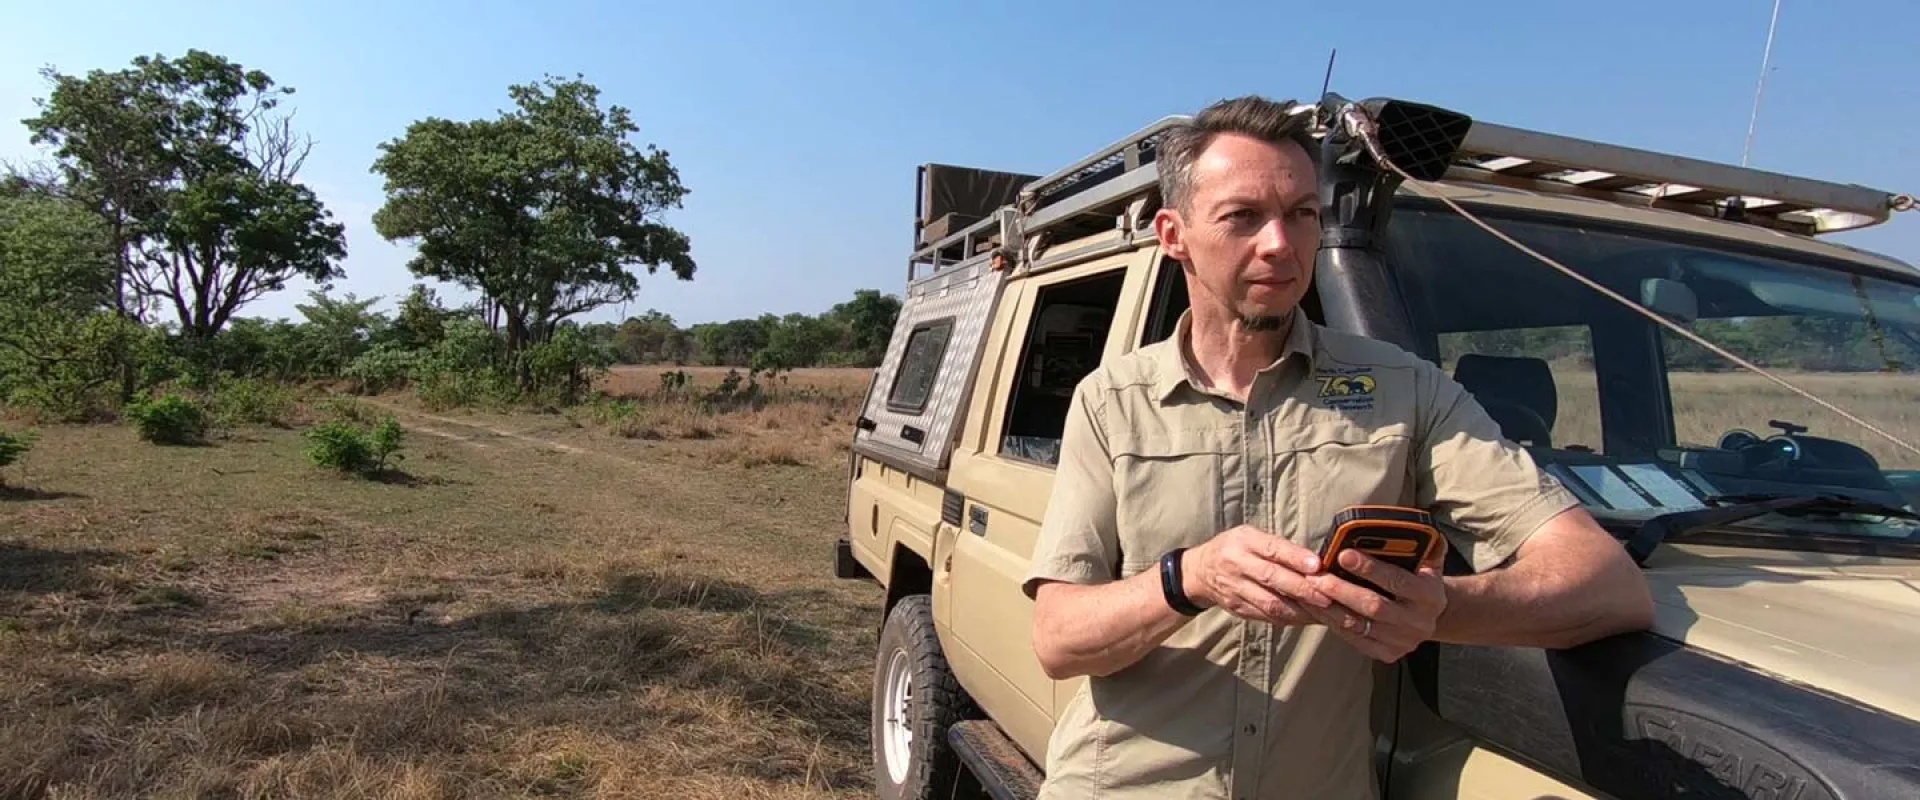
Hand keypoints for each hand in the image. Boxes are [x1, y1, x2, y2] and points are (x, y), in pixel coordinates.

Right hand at [1183, 525, 1334, 625]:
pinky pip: (1267, 616)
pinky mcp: (1238, 608)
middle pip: (1272, 578)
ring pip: (1270, 603)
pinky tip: (1308, 619)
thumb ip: (1279, 547)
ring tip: (1324, 612)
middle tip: (1328, 595)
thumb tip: (1316, 561)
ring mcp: (1236, 589)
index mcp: (1244, 541)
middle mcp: (1237, 564)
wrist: (1200, 571)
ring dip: (1300, 609)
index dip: (1295, 558)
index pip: (1272, 548)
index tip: (1318, 565)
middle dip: (1302, 588)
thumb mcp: (1251, 536)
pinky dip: (1290, 619)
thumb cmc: (1235, 548)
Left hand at [1305, 536, 1449, 662]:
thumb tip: (1414, 525)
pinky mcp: (1387, 654)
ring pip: (1359, 625)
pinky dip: (1332, 622)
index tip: (1342, 553)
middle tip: (1316, 575)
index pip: (1397, 580)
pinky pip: (1353, 638)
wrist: (1431, 616)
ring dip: (1330, 607)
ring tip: (1309, 589)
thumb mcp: (1430, 562)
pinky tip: (1315, 607)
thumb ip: (1424, 544)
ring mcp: (1403, 641)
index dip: (1369, 568)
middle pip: (1373, 606)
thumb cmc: (1420, 579)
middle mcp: (1419, 622)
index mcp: (1430, 596)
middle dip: (1341, 589)